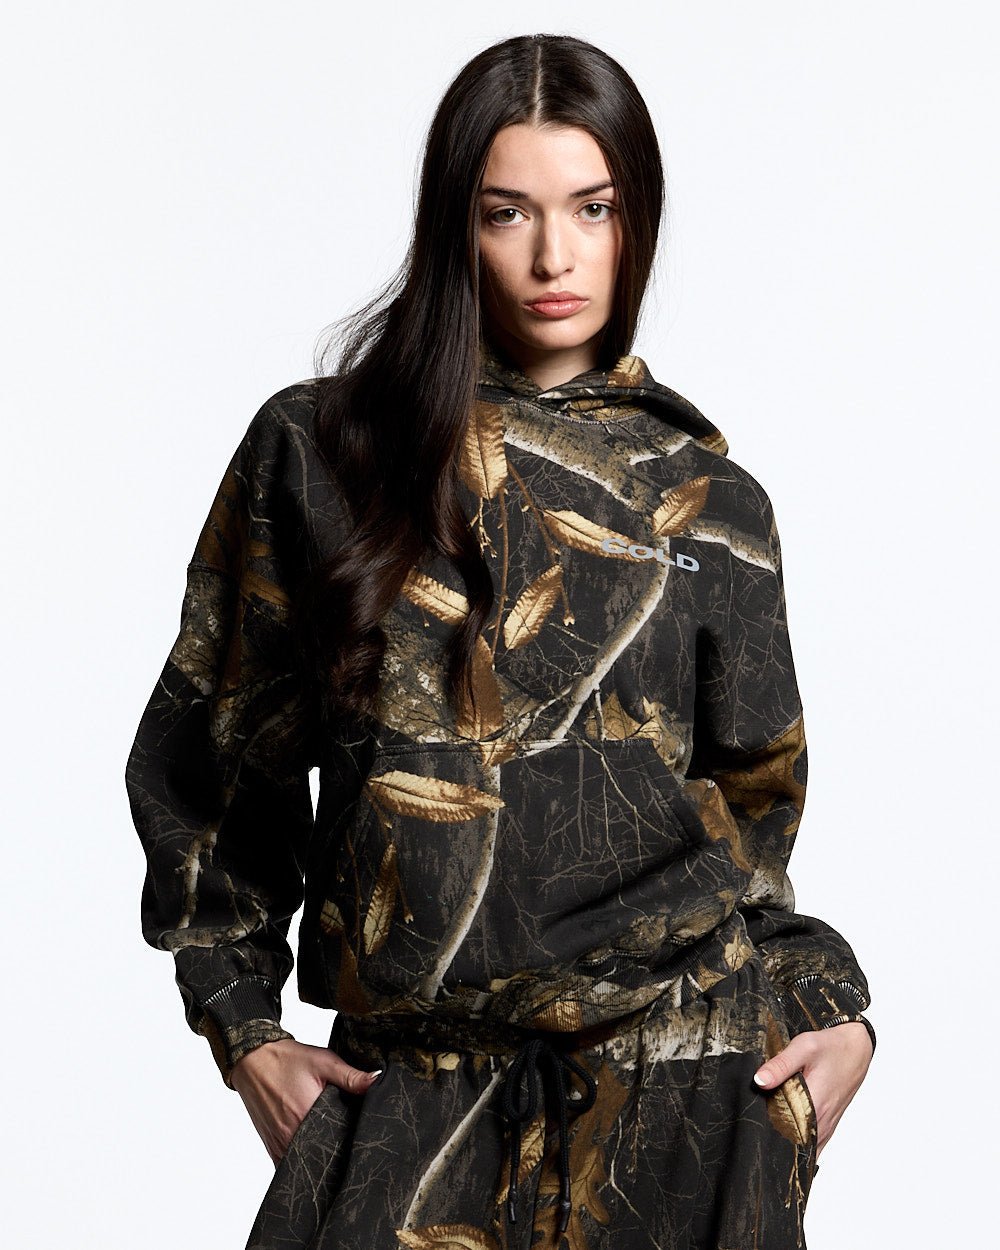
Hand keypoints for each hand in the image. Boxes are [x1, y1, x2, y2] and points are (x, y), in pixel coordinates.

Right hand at [230, 1037, 381, 1164]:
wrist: (254, 1060)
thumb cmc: (288, 1060)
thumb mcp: (324, 1062)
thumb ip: (351, 1076)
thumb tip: (377, 1082)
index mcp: (308, 1117)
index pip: (338, 1143)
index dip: (351, 1142)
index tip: (361, 1140)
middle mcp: (292, 1136)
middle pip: (322, 1156)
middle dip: (337, 1152)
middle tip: (349, 1143)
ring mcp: (279, 1144)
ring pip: (306, 1163)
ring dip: (319, 1157)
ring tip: (332, 1147)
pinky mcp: (271, 1146)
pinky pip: (289, 1164)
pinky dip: (302, 1158)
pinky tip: (313, 1149)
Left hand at [753, 1021, 872, 1158]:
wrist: (856, 1049)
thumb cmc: (832, 1047)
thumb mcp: (803, 1048)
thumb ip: (780, 1065)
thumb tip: (758, 1081)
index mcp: (814, 1105)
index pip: (785, 1133)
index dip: (767, 1131)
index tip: (753, 1124)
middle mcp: (822, 1122)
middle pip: (792, 1143)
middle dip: (773, 1138)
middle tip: (757, 1125)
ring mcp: (826, 1126)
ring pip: (803, 1146)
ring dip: (786, 1139)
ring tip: (768, 1126)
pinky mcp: (828, 1125)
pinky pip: (812, 1143)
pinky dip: (798, 1140)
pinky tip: (785, 1128)